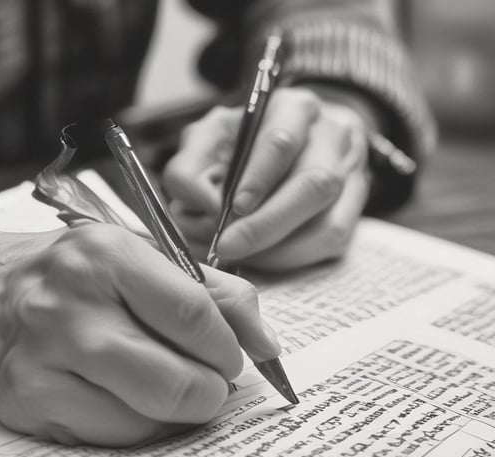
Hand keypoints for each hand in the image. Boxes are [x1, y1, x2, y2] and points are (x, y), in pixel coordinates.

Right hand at [0, 222, 279, 445]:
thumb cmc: (64, 275)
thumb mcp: (132, 256)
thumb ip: (209, 289)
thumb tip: (267, 344)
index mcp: (104, 254)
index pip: (194, 313)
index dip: (227, 348)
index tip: (229, 357)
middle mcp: (68, 307)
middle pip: (175, 380)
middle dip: (209, 393)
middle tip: (205, 383)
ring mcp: (42, 361)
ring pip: (146, 420)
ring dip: (171, 412)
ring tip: (158, 384)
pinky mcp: (26, 405)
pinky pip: (109, 436)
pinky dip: (132, 425)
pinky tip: (118, 396)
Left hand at [163, 87, 372, 271]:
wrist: (282, 148)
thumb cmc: (238, 146)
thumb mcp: (205, 143)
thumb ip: (189, 170)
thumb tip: (202, 207)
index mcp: (294, 110)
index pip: (281, 142)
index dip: (258, 177)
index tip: (234, 206)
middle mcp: (331, 138)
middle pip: (314, 185)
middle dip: (267, 224)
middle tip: (229, 246)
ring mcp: (351, 176)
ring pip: (329, 224)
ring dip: (279, 250)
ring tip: (241, 256)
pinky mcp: (353, 211)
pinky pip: (331, 244)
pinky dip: (293, 258)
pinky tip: (263, 259)